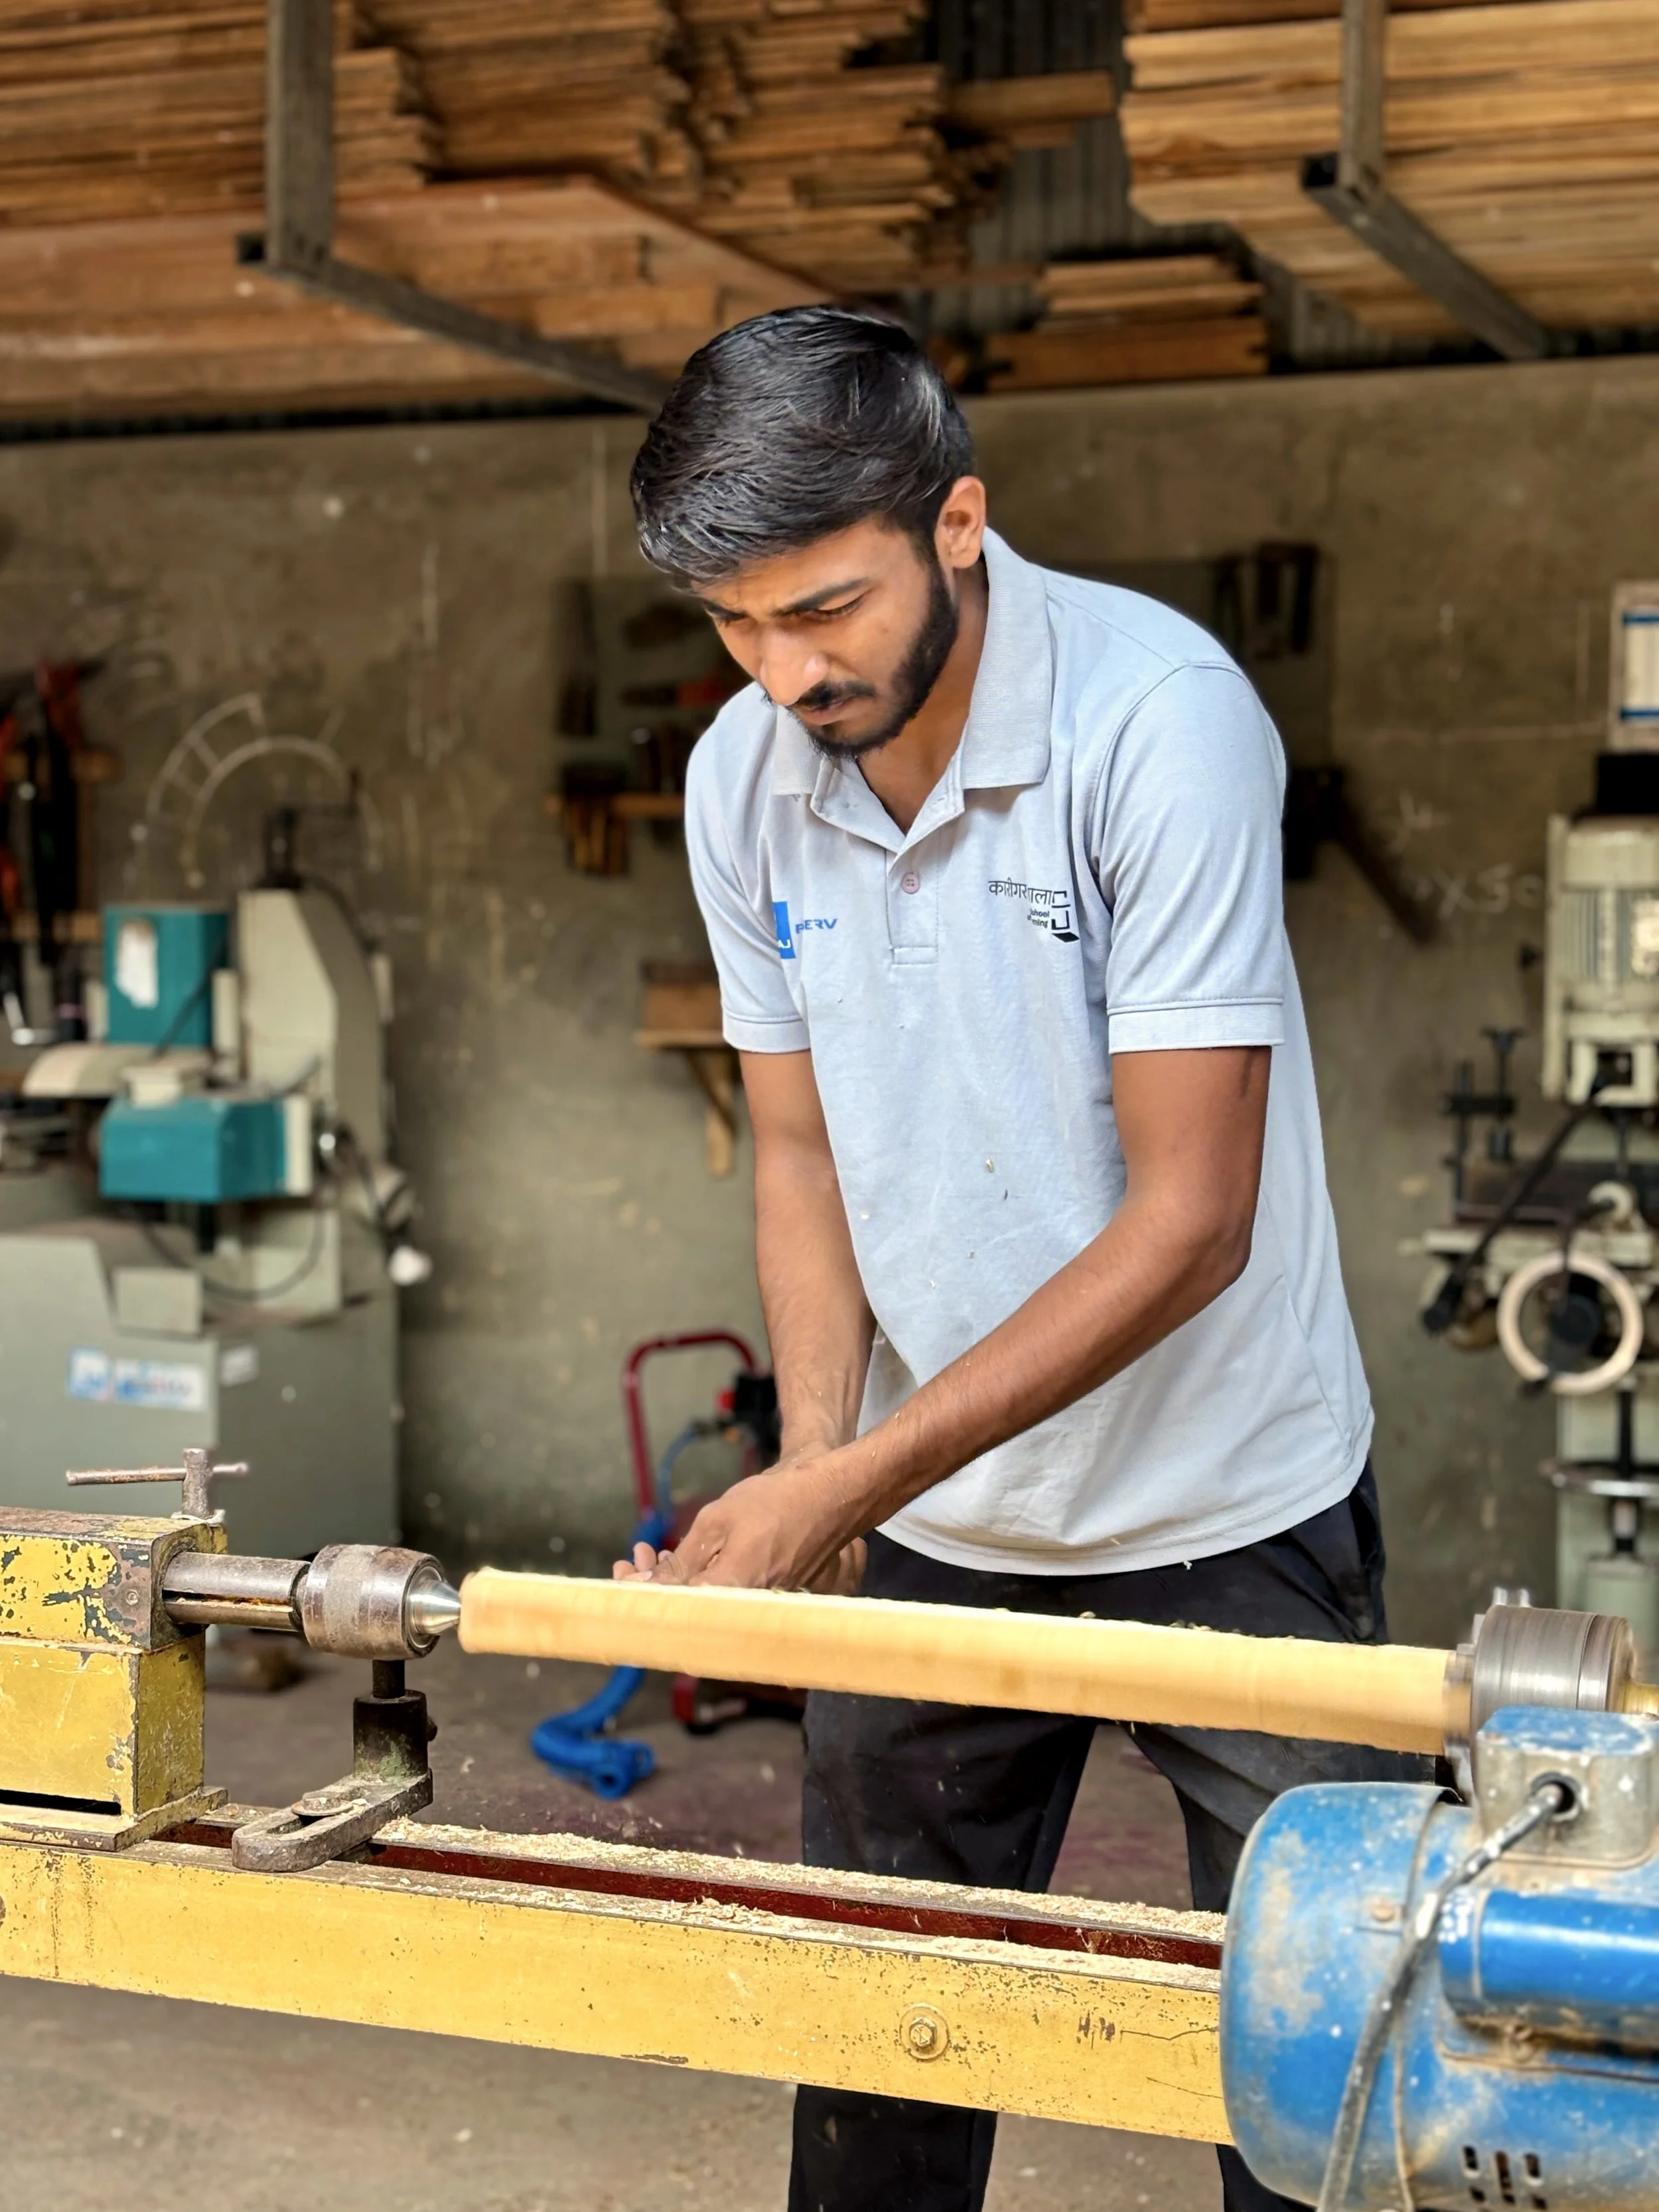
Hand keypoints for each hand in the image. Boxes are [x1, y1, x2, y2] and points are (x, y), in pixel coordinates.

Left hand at [611, 1454, 867, 1592]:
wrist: (832, 1495)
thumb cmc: (776, 1502)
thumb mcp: (718, 1521)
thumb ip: (682, 1562)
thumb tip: (647, 1589)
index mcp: (734, 1592)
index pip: (674, 1612)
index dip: (641, 1600)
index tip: (620, 1579)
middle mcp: (748, 1610)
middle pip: (685, 1614)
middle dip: (650, 1587)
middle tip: (630, 1560)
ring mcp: (758, 1607)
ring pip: (702, 1605)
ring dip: (671, 1582)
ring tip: (650, 1553)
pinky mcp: (766, 1599)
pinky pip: (722, 1599)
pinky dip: (697, 1581)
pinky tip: (683, 1560)